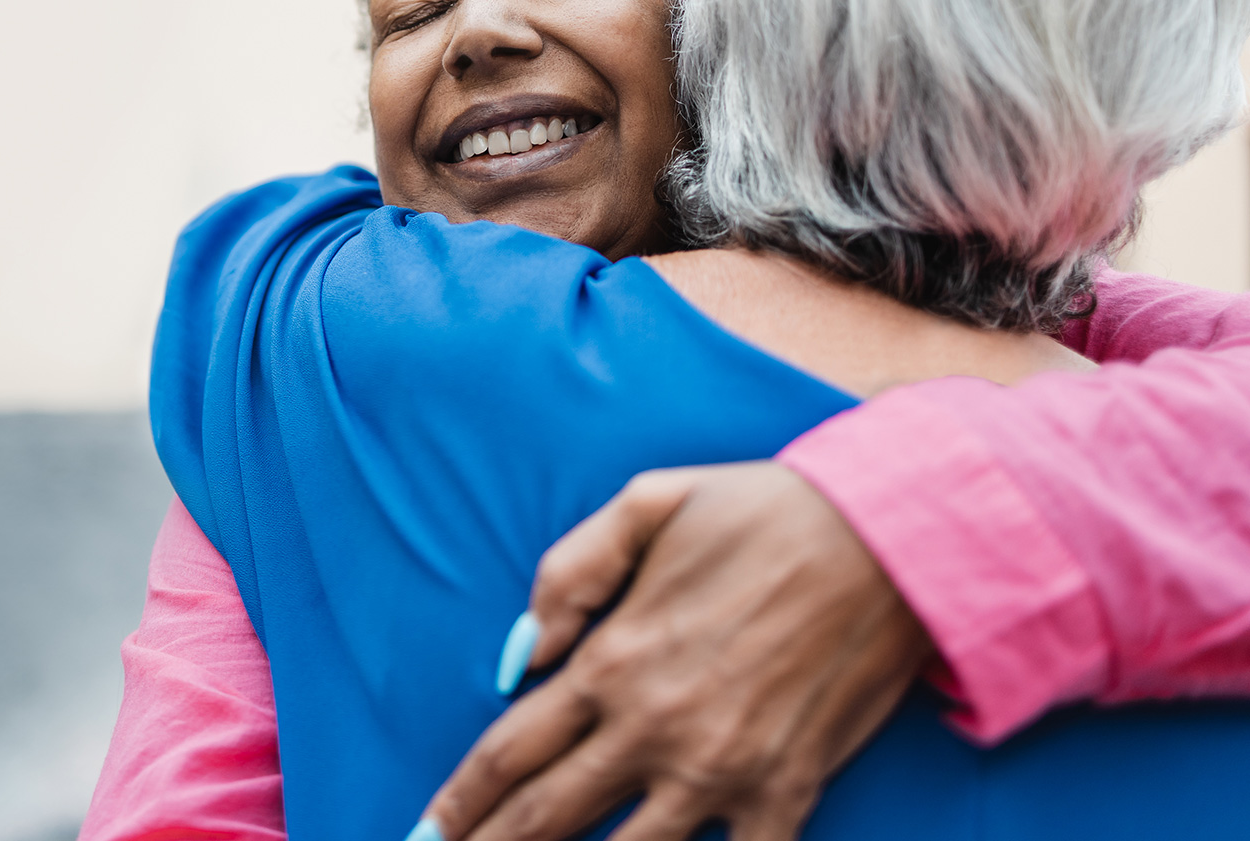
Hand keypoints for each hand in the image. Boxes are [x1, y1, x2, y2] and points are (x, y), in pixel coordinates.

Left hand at [418, 462, 933, 840]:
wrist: (884, 537)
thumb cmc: (760, 511)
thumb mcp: (646, 504)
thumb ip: (569, 573)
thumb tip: (520, 653)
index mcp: (615, 658)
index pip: (511, 749)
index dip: (460, 800)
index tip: (428, 830)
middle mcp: (655, 727)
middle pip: (547, 817)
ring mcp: (722, 770)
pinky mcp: (788, 790)